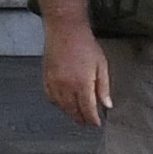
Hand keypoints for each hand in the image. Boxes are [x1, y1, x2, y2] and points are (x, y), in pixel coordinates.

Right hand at [38, 14, 110, 128]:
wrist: (65, 30)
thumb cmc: (84, 44)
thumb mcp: (101, 65)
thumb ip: (104, 87)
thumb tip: (106, 104)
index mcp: (82, 84)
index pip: (88, 110)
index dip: (93, 120)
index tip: (96, 123)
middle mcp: (66, 87)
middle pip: (74, 111)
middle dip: (82, 119)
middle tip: (88, 121)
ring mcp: (54, 83)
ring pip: (61, 107)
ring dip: (70, 113)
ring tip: (77, 114)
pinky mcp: (46, 78)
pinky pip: (50, 97)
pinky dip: (57, 103)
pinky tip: (63, 103)